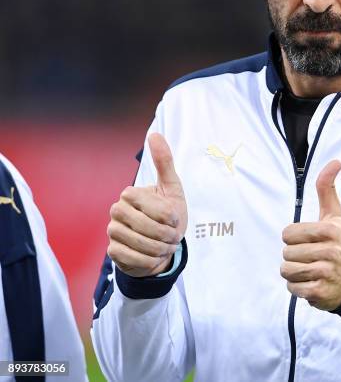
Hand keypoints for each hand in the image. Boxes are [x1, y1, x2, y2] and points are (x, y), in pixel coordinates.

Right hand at [107, 133, 187, 276]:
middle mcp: (117, 210)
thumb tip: (154, 133)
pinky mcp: (112, 252)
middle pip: (146, 226)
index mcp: (130, 194)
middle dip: (166, 235)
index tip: (174, 219)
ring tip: (165, 246)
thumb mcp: (171, 187)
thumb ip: (164, 161)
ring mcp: (113, 231)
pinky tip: (154, 256)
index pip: (154, 207)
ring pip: (140, 243)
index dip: (169, 216)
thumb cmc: (169, 213)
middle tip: (173, 236)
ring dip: (159, 248)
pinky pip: (132, 258)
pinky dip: (149, 260)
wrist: (163, 244)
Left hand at [281, 160, 340, 310]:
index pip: (289, 233)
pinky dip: (296, 287)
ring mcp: (327, 273)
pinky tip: (310, 282)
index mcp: (331, 230)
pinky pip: (292, 288)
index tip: (307, 240)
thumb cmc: (338, 242)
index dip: (293, 237)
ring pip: (287, 271)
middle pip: (286, 253)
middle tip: (309, 256)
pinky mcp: (321, 293)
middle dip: (293, 256)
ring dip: (293, 272)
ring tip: (308, 269)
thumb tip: (336, 161)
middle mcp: (331, 251)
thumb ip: (328, 188)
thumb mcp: (335, 215)